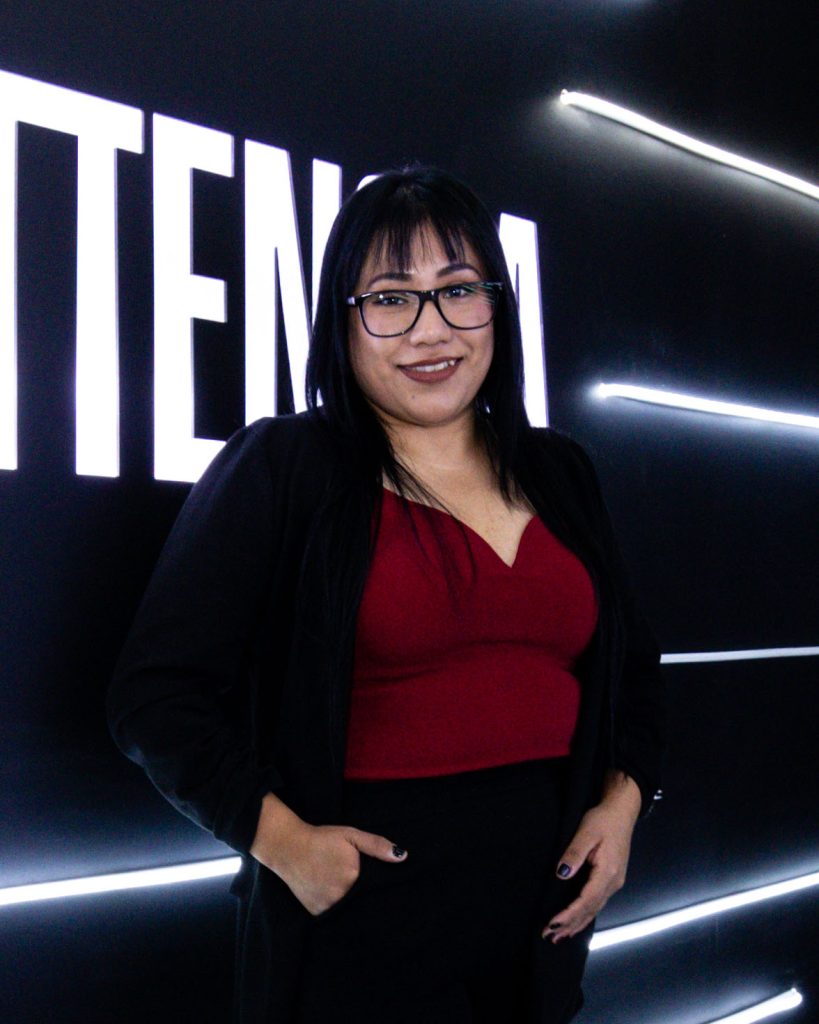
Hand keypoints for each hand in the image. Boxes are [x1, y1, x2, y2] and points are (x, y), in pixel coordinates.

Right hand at [273, 823, 407, 915]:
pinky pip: (333, 915)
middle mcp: (341, 896)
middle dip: (364, 895)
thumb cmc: (322, 838)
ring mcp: (328, 907)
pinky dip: (336, 907)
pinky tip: (331, 893)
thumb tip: (402, 857)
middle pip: (362, 900)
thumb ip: (376, 846)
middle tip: (353, 881)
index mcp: (353, 876)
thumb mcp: (351, 835)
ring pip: (349, 909)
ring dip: (351, 903)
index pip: (374, 889)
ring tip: (342, 887)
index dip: (377, 888)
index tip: (376, 885)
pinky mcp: (316, 913)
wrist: (289, 847)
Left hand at [543, 771, 640, 942]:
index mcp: (608, 872)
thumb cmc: (603, 819)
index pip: (586, 900)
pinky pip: (597, 903)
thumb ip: (574, 854)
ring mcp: (614, 882)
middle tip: (549, 936)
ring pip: (594, 909)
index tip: (552, 923)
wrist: (621, 812)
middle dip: (570, 925)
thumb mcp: (586, 832)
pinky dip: (585, 915)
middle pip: (590, 910)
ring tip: (559, 937)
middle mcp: (614, 882)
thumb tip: (562, 874)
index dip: (569, 914)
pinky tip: (576, 923)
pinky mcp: (612, 880)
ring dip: (577, 924)